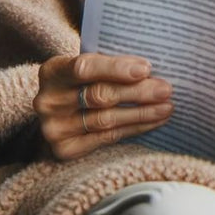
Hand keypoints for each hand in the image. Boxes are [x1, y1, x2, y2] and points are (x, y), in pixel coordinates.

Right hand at [33, 53, 172, 159]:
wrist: (60, 113)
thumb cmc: (83, 82)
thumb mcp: (88, 66)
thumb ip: (110, 64)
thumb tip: (151, 69)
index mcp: (52, 71)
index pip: (85, 67)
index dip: (116, 68)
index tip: (146, 68)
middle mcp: (48, 101)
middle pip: (99, 96)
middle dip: (137, 92)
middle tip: (166, 89)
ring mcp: (54, 128)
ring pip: (106, 120)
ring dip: (142, 113)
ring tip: (167, 107)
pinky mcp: (65, 150)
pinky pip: (108, 138)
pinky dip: (135, 129)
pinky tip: (154, 122)